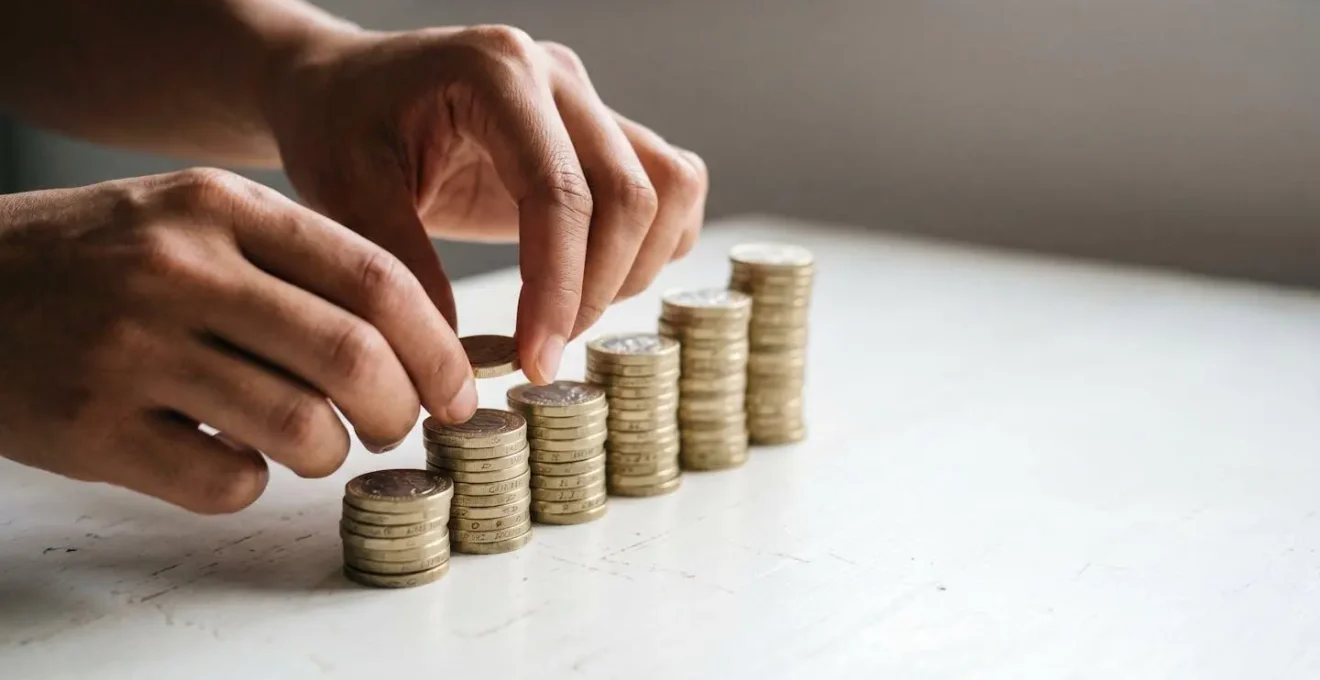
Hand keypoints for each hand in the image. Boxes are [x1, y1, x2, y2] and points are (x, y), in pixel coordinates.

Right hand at [0, 169, 476, 513]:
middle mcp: (178, 269)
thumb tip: (417, 340)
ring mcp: (129, 348)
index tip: (457, 390)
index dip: (438, 347)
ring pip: (300, 429)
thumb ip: (297, 262)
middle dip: (400, 409)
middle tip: (394, 426)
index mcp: (220, 208)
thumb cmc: (100, 258)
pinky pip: (226, 482)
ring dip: (329, 453)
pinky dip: (251, 484)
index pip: (375, 279)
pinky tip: (228, 457)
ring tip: (311, 442)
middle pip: (353, 357)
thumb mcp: (193, 219)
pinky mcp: (90, 428)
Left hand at [268, 25, 709, 383]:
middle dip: (597, 289)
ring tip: (566, 315)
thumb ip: (405, 272)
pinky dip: (650, 242)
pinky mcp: (599, 130)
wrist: (342, 86)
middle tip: (543, 350)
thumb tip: (458, 367)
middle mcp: (556, 76)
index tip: (536, 359)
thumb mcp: (345, 195)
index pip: (561, 193)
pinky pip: (667, 183)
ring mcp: (586, 100)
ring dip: (632, 266)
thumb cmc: (337, 125)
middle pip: (630, 194)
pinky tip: (593, 280)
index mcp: (495, 73)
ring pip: (666, 187)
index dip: (559, 289)